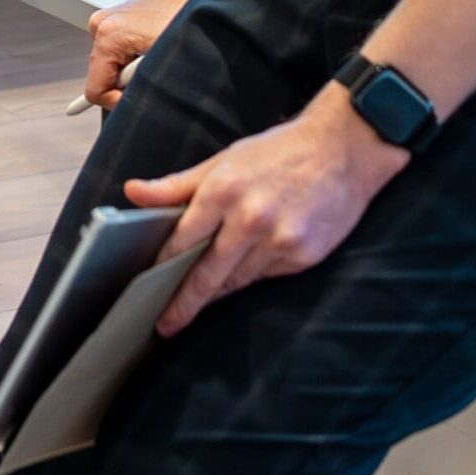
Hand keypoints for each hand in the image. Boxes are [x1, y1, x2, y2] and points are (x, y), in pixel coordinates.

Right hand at [84, 0, 222, 109]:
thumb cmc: (186, 19)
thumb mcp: (162, 62)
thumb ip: (139, 87)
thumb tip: (129, 106)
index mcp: (107, 36)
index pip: (95, 90)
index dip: (118, 102)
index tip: (140, 98)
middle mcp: (101, 25)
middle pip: (102, 76)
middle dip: (127, 82)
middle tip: (153, 69)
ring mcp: (107, 20)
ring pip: (111, 65)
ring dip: (132, 69)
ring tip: (156, 55)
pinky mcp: (116, 19)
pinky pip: (118, 52)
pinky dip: (134, 57)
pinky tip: (153, 48)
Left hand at [126, 84, 408, 337]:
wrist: (344, 150)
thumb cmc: (277, 152)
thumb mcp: (223, 160)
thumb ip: (177, 184)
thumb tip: (132, 192)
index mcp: (223, 190)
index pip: (183, 239)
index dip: (163, 265)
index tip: (146, 285)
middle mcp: (250, 219)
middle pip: (208, 273)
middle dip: (184, 303)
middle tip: (165, 325)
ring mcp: (280, 241)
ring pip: (238, 279)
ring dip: (218, 290)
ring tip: (198, 301)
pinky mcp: (303, 256)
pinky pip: (268, 275)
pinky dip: (253, 274)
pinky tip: (246, 270)